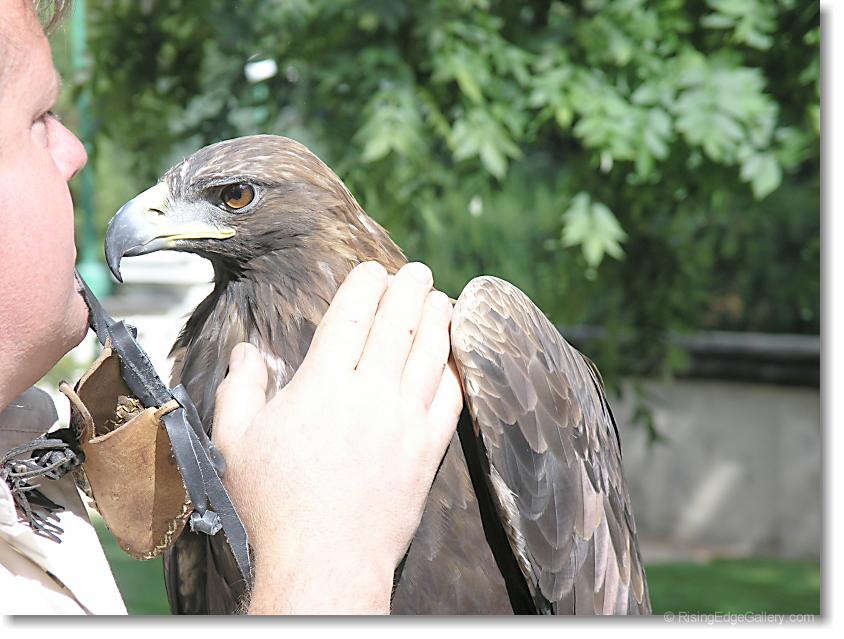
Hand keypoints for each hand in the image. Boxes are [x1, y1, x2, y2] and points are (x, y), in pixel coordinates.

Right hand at [212, 261, 462, 613]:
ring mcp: (405, 423)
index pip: (351, 317)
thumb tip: (245, 352)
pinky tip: (452, 358)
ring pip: (431, 355)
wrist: (323, 565)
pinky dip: (453, 371)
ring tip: (440, 299)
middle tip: (416, 271)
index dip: (365, 286)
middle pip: (398, 325)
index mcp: (322, 386)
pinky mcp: (427, 452)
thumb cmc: (273, 507)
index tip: (373, 270)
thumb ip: (238, 390)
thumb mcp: (235, 444)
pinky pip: (450, 400)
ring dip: (438, 320)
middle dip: (410, 290)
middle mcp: (370, 396)